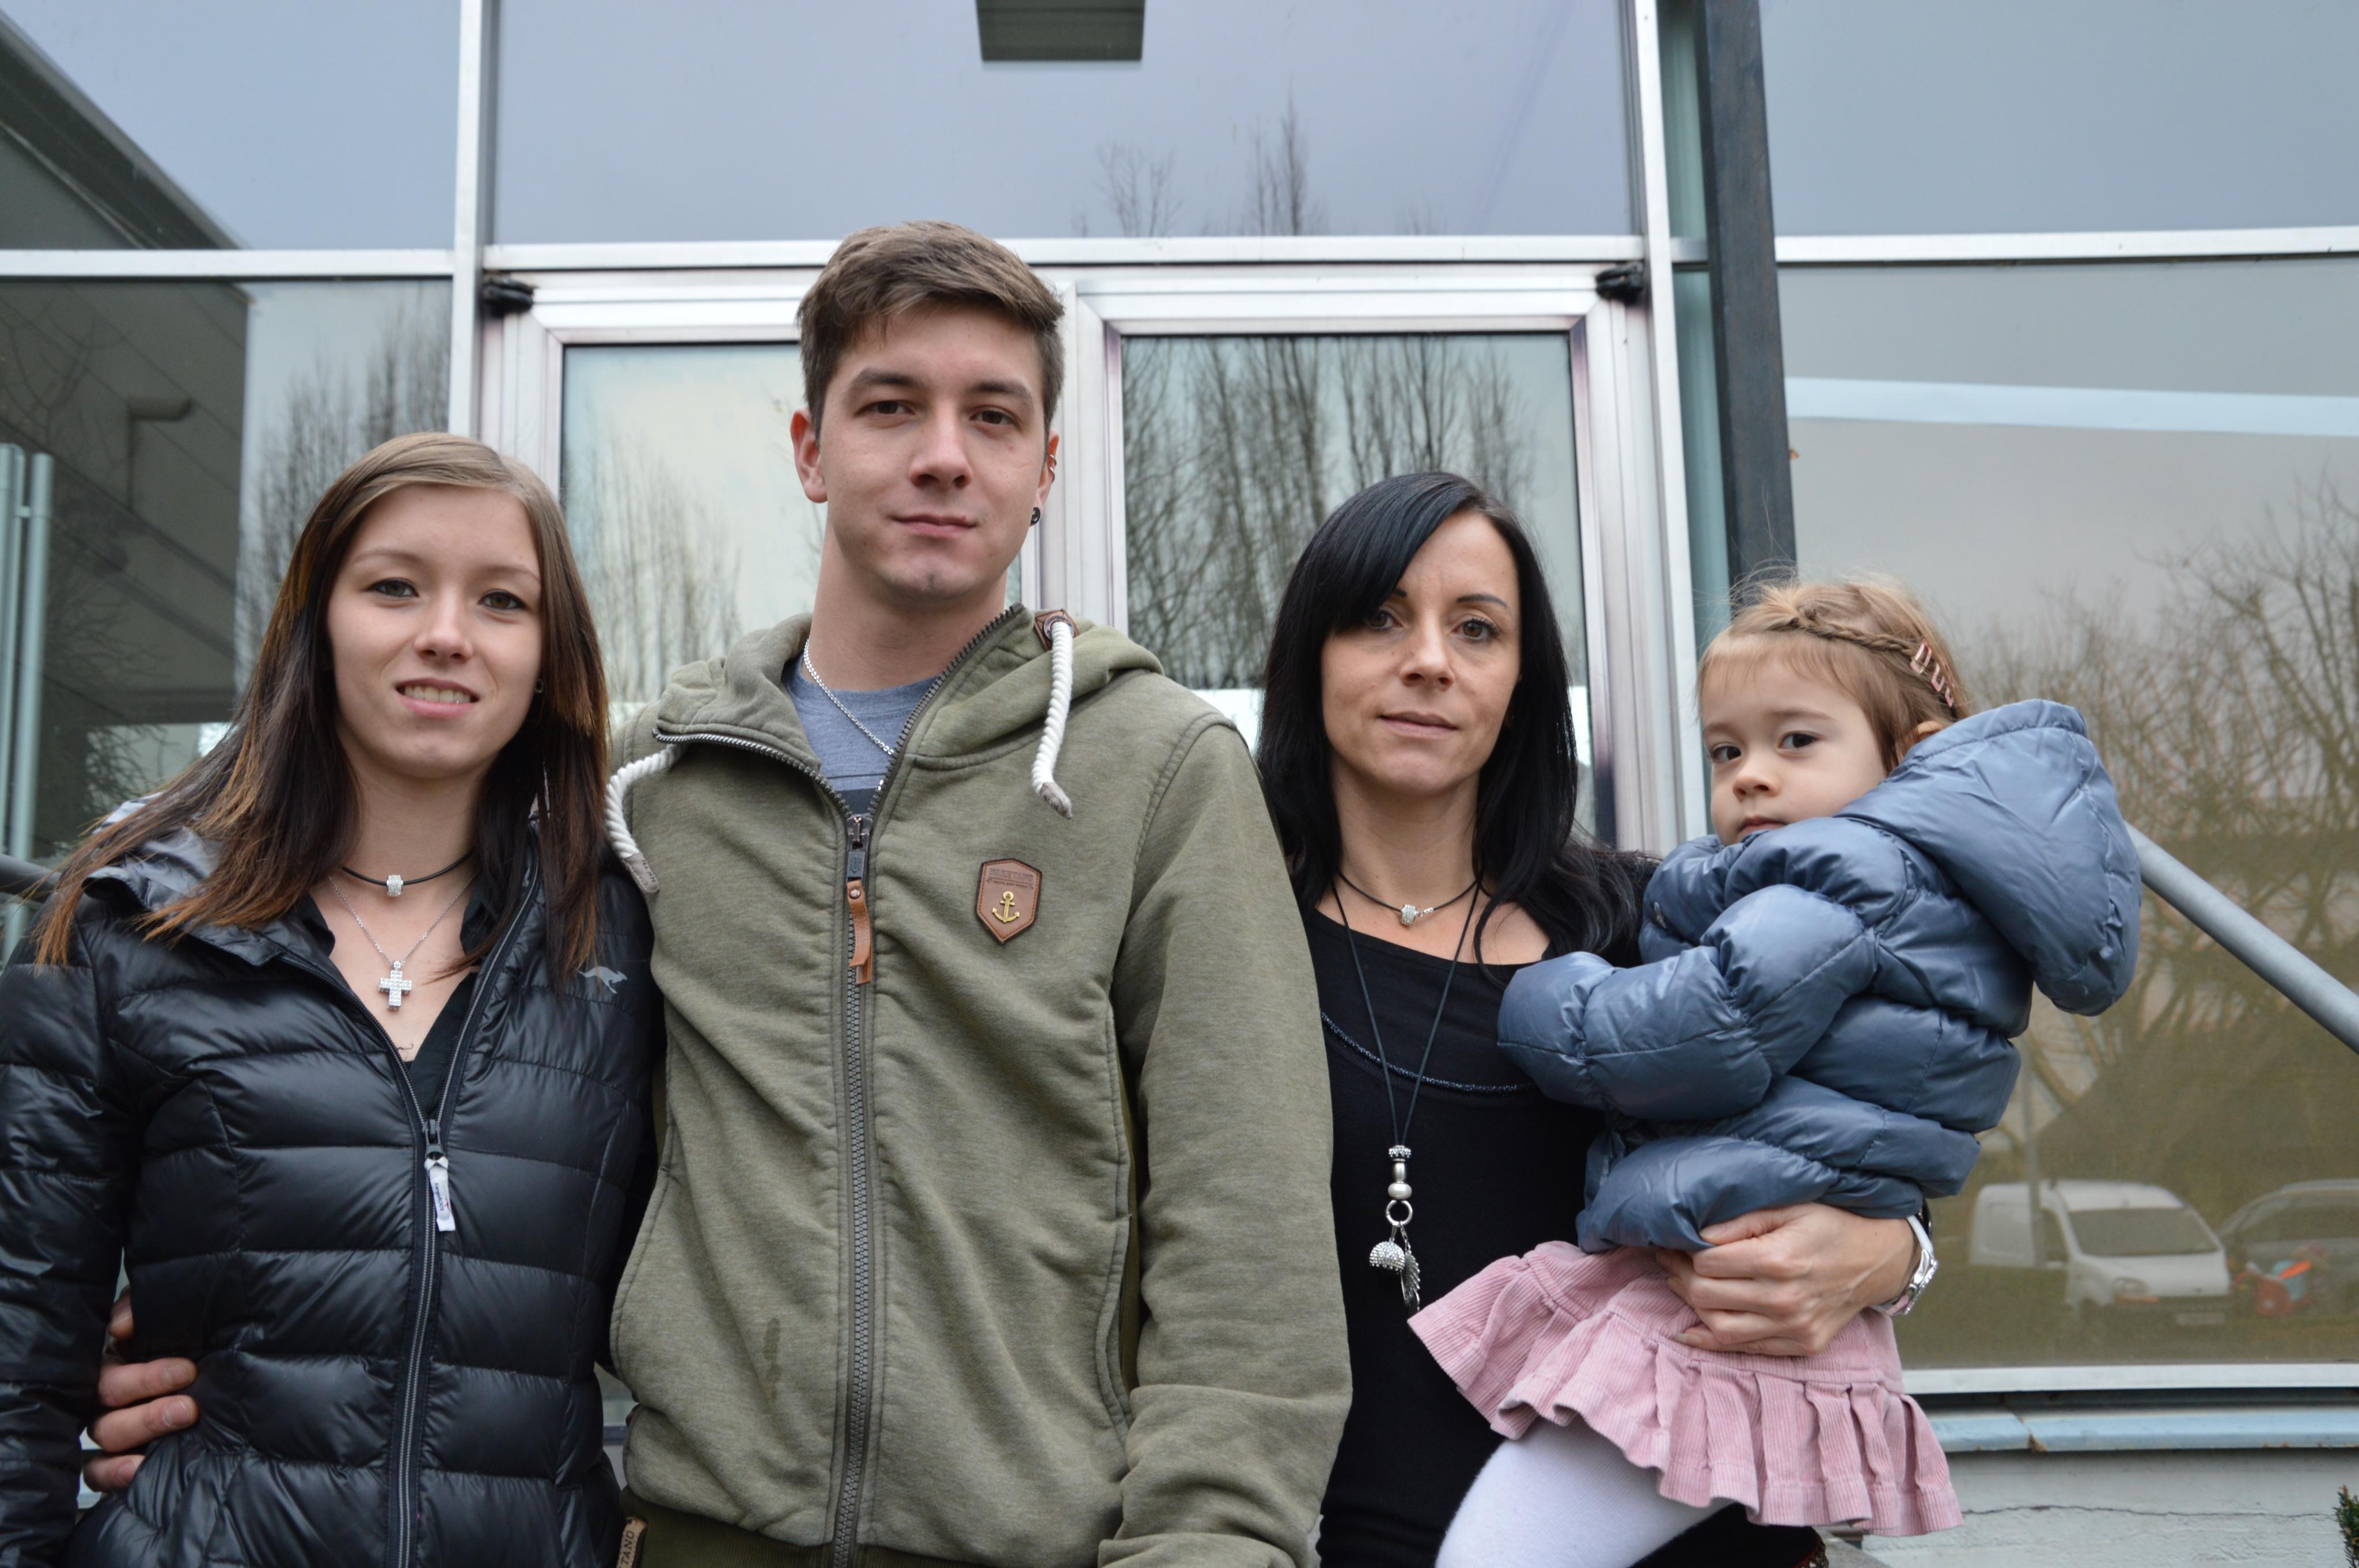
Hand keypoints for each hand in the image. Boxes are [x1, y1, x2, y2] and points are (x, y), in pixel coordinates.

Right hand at [83, 1293, 197, 1492]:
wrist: (221, 1381)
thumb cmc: (192, 1350)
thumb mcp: (176, 1319)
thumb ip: (143, 1310)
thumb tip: (121, 1325)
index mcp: (115, 1364)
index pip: (111, 1371)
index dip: (144, 1376)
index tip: (187, 1371)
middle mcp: (106, 1398)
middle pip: (108, 1404)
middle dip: (149, 1407)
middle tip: (189, 1407)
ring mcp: (110, 1429)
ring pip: (106, 1434)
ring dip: (142, 1430)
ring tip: (180, 1424)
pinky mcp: (114, 1462)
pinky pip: (97, 1473)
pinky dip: (114, 1473)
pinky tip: (139, 1469)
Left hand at [1655, 1204, 1915, 1357]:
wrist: (1879, 1260)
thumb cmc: (1831, 1226)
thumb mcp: (1790, 1207)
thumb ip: (1742, 1222)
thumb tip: (1697, 1236)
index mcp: (1780, 1260)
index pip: (1708, 1263)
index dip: (1684, 1252)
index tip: (1674, 1242)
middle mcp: (1785, 1299)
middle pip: (1707, 1295)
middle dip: (1679, 1276)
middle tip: (1669, 1261)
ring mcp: (1794, 1327)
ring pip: (1720, 1327)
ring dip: (1691, 1307)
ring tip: (1680, 1285)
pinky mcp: (1801, 1345)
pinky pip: (1745, 1349)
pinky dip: (1711, 1342)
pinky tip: (1689, 1330)